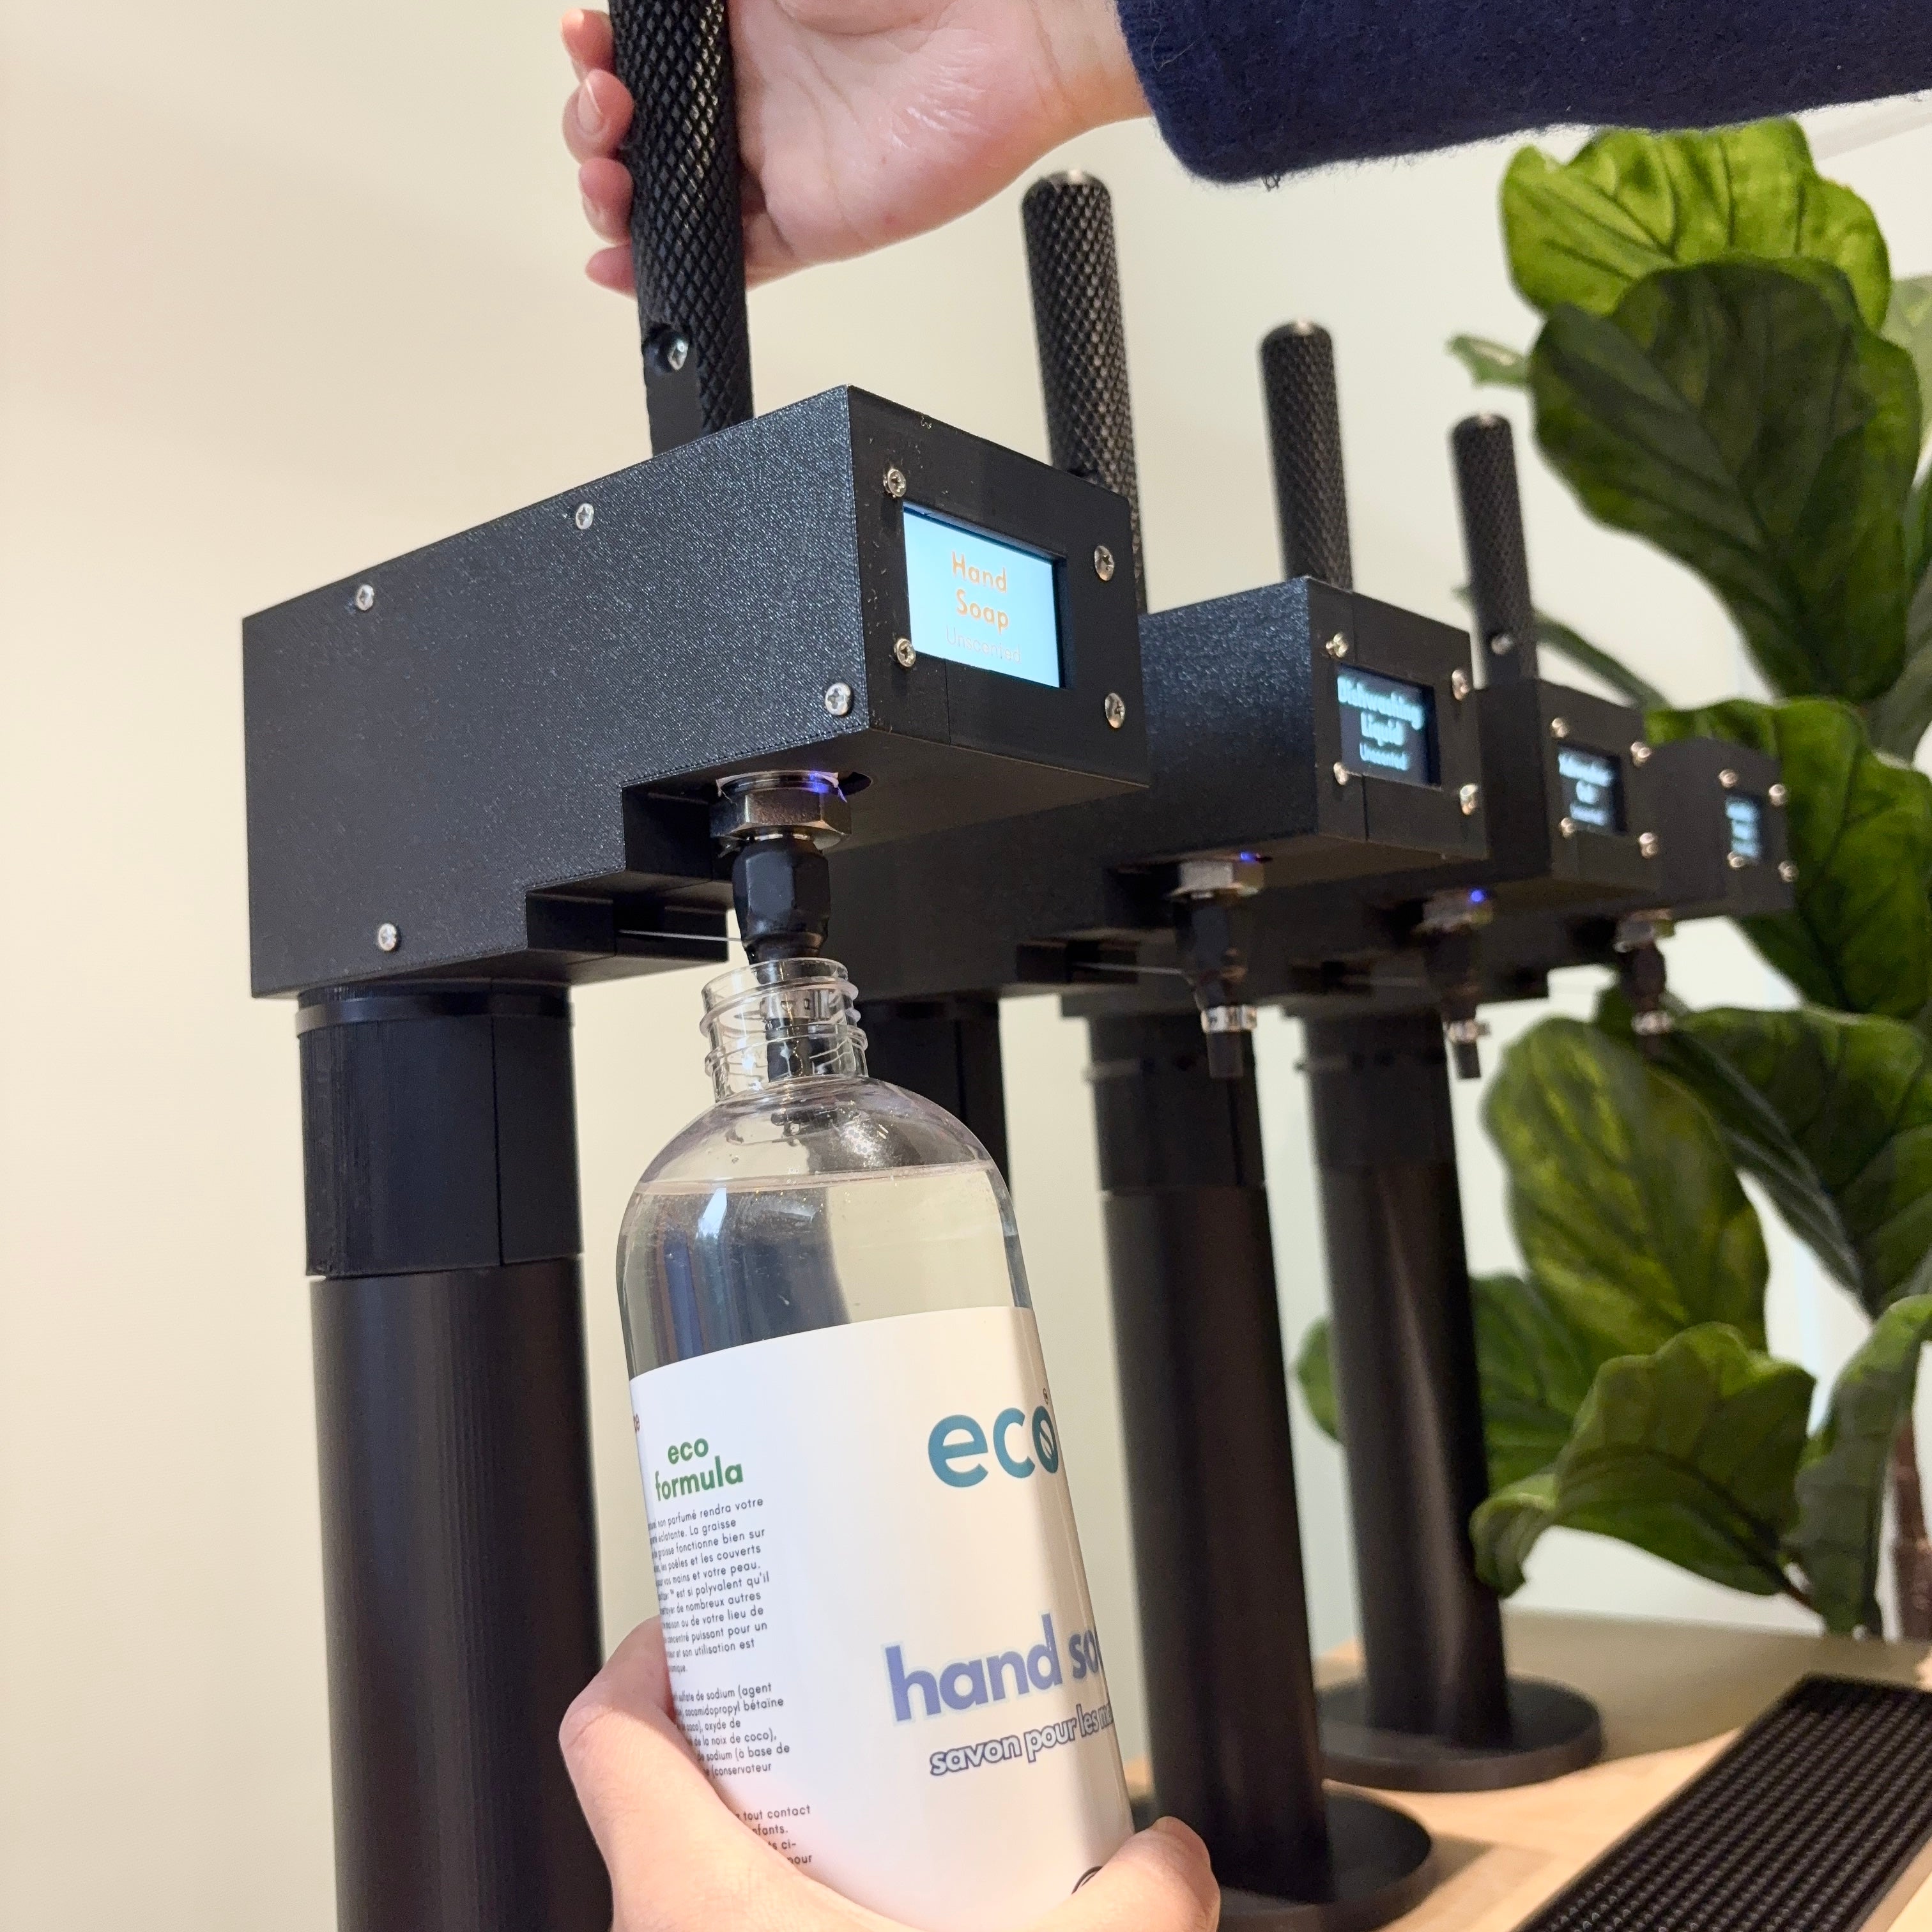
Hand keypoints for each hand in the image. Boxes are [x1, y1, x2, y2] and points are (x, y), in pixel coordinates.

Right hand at [561, 2, 1145, 288]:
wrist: (1010, 29)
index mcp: (734, 25)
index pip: (640, 59)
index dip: (597, 62)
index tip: (587, 50)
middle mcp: (753, 95)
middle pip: (644, 134)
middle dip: (595, 129)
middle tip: (605, 114)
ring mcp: (779, 164)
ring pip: (673, 201)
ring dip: (619, 198)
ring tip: (607, 178)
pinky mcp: (811, 224)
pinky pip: (730, 259)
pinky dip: (671, 267)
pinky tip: (620, 263)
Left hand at [562, 1618, 1220, 1930]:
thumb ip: (1133, 1905)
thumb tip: (1174, 1857)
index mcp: (685, 1898)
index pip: (605, 1732)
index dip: (652, 1651)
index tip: (717, 1614)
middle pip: (669, 1794)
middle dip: (763, 1734)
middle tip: (847, 1693)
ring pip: (712, 1882)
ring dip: (791, 1835)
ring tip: (889, 1802)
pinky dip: (809, 1914)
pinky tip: (903, 1911)